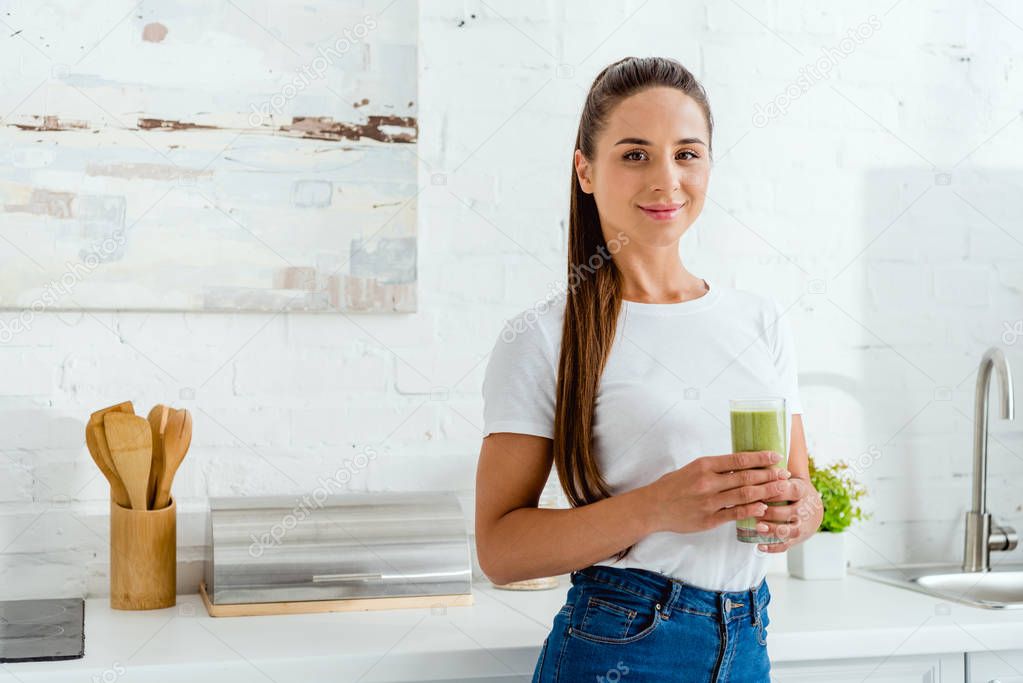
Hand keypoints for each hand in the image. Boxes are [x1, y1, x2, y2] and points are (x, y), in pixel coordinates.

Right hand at [646, 450, 792, 534]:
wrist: (653, 507)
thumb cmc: (672, 486)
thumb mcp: (692, 468)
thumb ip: (715, 468)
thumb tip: (741, 464)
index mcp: (704, 465)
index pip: (738, 459)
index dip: (760, 458)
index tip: (776, 456)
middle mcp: (708, 482)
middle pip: (746, 477)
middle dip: (769, 475)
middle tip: (785, 474)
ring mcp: (709, 502)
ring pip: (744, 495)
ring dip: (766, 492)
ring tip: (781, 489)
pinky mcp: (708, 519)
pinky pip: (734, 514)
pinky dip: (750, 510)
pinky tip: (763, 508)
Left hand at [753, 476, 822, 552]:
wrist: (811, 505)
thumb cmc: (790, 488)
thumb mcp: (786, 476)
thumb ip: (771, 471)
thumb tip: (750, 458)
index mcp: (802, 490)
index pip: (791, 490)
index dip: (775, 491)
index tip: (758, 490)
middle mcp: (806, 509)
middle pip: (792, 512)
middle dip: (772, 512)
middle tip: (755, 510)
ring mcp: (804, 525)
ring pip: (791, 530)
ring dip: (774, 530)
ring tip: (758, 527)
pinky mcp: (798, 538)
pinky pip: (787, 545)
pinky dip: (773, 547)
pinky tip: (760, 546)